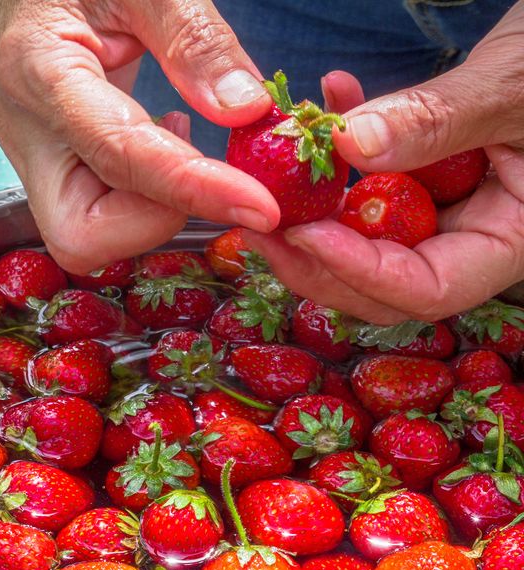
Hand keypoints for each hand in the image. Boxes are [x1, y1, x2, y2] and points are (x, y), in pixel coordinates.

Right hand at [0, 0, 280, 273]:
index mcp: (38, 70)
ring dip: (154, 207)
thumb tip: (247, 112)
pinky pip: (101, 214)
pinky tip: (167, 139)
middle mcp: (26, 133)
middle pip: (79, 236)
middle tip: (202, 171)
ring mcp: (34, 158)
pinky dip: (149, 196)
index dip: (191, 187)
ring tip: (182, 133)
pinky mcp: (53, 168)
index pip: (117, 153)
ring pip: (90, 236)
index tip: (259, 204)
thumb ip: (196, 40)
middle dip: (152, 222)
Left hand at [246, 3, 523, 323]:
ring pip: (367, 231)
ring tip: (271, 169)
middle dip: (315, 259)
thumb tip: (354, 145)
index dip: (360, 272)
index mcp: (511, 239)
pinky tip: (330, 94)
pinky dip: (348, 143)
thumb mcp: (512, 89)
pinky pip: (375, 173)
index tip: (304, 235)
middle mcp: (474, 234)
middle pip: (383, 279)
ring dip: (316, 203)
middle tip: (261, 224)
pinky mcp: (429, 171)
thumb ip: (441, 121)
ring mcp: (448, 205)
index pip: (427, 289)